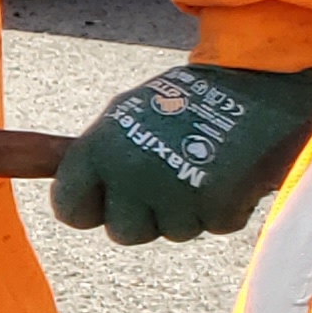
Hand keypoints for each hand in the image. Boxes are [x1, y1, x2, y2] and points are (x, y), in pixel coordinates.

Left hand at [51, 64, 311, 242]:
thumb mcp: (125, 115)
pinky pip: (216, 225)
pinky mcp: (218, 204)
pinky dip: (226, 207)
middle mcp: (130, 175)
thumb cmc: (184, 99)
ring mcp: (174, 193)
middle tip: (165, 185)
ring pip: (174, 232)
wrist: (257, 79)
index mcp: (97, 151)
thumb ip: (95, 156)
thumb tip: (54, 177)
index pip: (69, 209)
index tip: (105, 204)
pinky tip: (229, 173)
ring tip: (202, 168)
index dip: (89, 210)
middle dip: (145, 217)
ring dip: (189, 210)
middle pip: (123, 233)